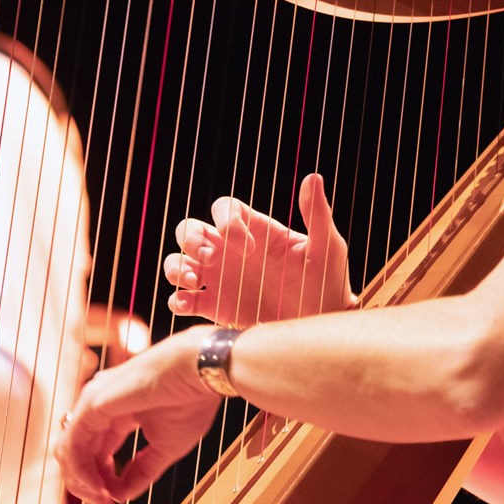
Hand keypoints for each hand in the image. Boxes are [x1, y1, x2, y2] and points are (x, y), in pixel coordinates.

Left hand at [54, 327, 221, 503]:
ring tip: (103, 502)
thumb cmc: (190, 400)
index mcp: (117, 414)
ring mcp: (94, 402)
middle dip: (89, 488)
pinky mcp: (93, 403)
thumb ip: (141, 471)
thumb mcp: (165, 447)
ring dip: (83, 483)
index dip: (103, 484)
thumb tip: (120, 496)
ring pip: (69, 452)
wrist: (200, 371)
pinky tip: (99, 489)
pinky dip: (82, 472)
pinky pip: (73, 446)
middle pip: (79, 455)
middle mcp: (100, 407)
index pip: (97, 455)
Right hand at [165, 173, 355, 327]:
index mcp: (255, 231)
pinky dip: (176, 299)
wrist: (321, 327)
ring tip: (192, 281)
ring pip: (178, 260)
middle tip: (209, 258)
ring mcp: (219, 279)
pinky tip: (187, 304)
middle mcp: (230, 251)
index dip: (228, 222)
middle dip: (191, 239)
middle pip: (190, 229)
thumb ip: (316, 214)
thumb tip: (313, 177)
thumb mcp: (327, 248)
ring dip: (176, 266)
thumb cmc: (328, 284)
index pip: (224, 209)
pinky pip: (181, 299)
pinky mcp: (214, 308)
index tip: (250, 248)